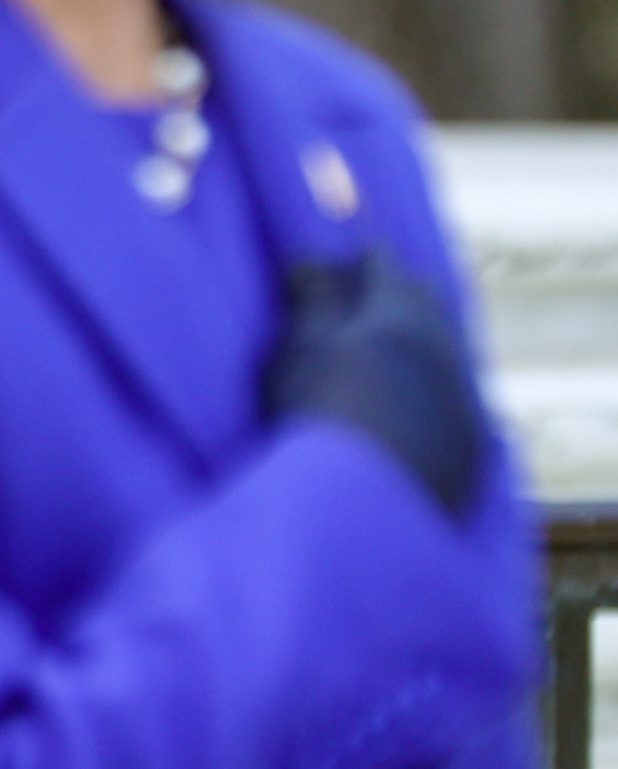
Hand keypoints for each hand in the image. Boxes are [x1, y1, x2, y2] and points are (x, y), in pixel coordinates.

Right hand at [263, 253, 486, 517]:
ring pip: (446, 357)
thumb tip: (311, 261)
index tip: (352, 258)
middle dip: (403, 298)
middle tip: (373, 302)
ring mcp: (462, 402)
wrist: (358, 509)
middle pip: (428, 308)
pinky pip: (455, 404)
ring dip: (421, 349)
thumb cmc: (317, 415)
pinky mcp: (469, 450)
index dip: (364, 260)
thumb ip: (311, 301)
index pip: (386, 269)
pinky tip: (410, 412)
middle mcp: (443, 352)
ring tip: (389, 358)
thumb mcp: (299, 350)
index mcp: (400, 317)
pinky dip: (432, 395)